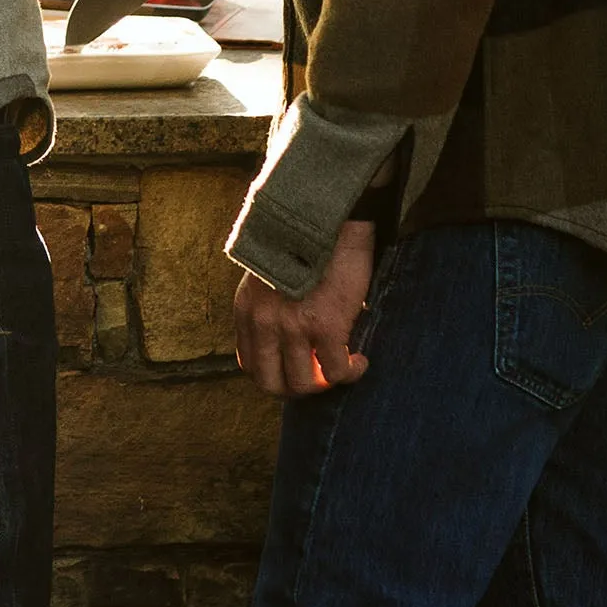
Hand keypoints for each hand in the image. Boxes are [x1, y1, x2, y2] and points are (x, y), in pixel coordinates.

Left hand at [234, 220, 375, 396]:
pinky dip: (350, 372)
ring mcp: (292, 327)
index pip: (250, 364)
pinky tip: (359, 361)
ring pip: (305, 384)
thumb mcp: (270, 276)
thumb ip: (269, 308)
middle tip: (320, 380)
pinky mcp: (325, 327)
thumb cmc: (306, 242)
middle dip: (297, 389)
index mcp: (247, 309)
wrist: (330, 217)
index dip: (276, 375)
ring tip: (343, 368)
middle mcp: (263, 322)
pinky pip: (336, 371)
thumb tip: (288, 339)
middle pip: (271, 383)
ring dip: (326, 383)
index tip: (297, 370)